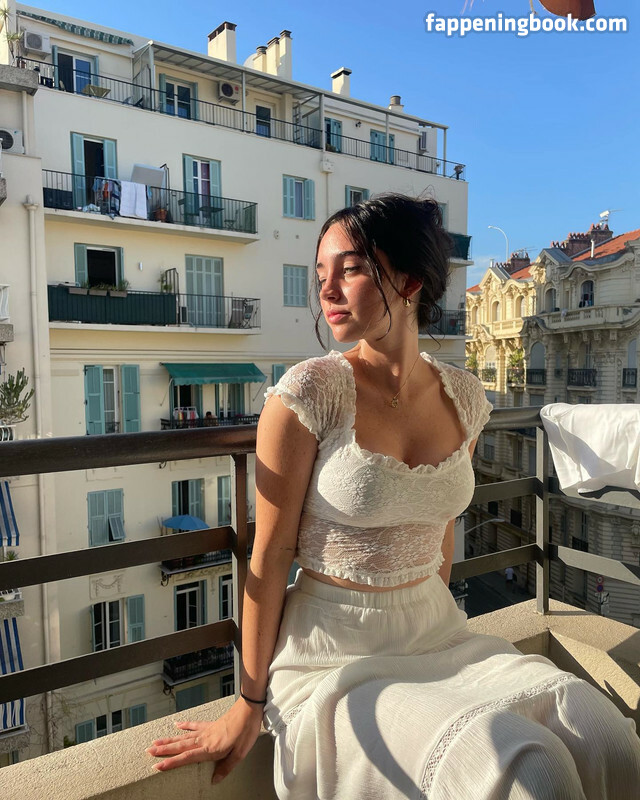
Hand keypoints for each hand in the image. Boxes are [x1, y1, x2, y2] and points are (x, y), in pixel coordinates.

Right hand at [146, 698, 263, 783]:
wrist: (249, 709)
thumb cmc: (246, 732)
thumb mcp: (240, 753)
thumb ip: (226, 768)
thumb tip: (214, 780)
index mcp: (210, 749)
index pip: (186, 757)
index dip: (171, 762)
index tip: (157, 766)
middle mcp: (205, 739)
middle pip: (180, 746)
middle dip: (164, 750)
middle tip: (148, 752)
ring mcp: (206, 730)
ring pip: (183, 736)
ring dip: (169, 740)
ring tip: (155, 742)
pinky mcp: (210, 724)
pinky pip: (194, 724)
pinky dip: (184, 725)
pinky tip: (176, 724)